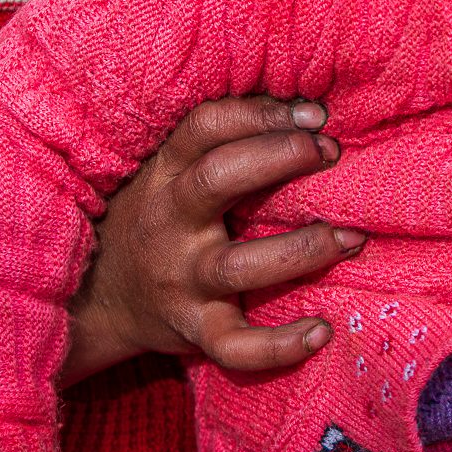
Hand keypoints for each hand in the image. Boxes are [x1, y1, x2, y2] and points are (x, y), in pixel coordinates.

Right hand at [61, 96, 364, 383]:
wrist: (99, 298)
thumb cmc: (158, 218)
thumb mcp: (172, 173)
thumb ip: (224, 143)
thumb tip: (305, 105)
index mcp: (166, 173)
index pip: (206, 127)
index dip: (260, 114)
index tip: (315, 114)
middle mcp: (170, 222)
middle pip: (217, 180)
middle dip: (279, 159)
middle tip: (331, 153)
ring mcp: (181, 280)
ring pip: (239, 266)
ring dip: (302, 250)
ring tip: (352, 238)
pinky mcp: (193, 330)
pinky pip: (234, 347)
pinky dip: (278, 346)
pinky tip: (322, 331)